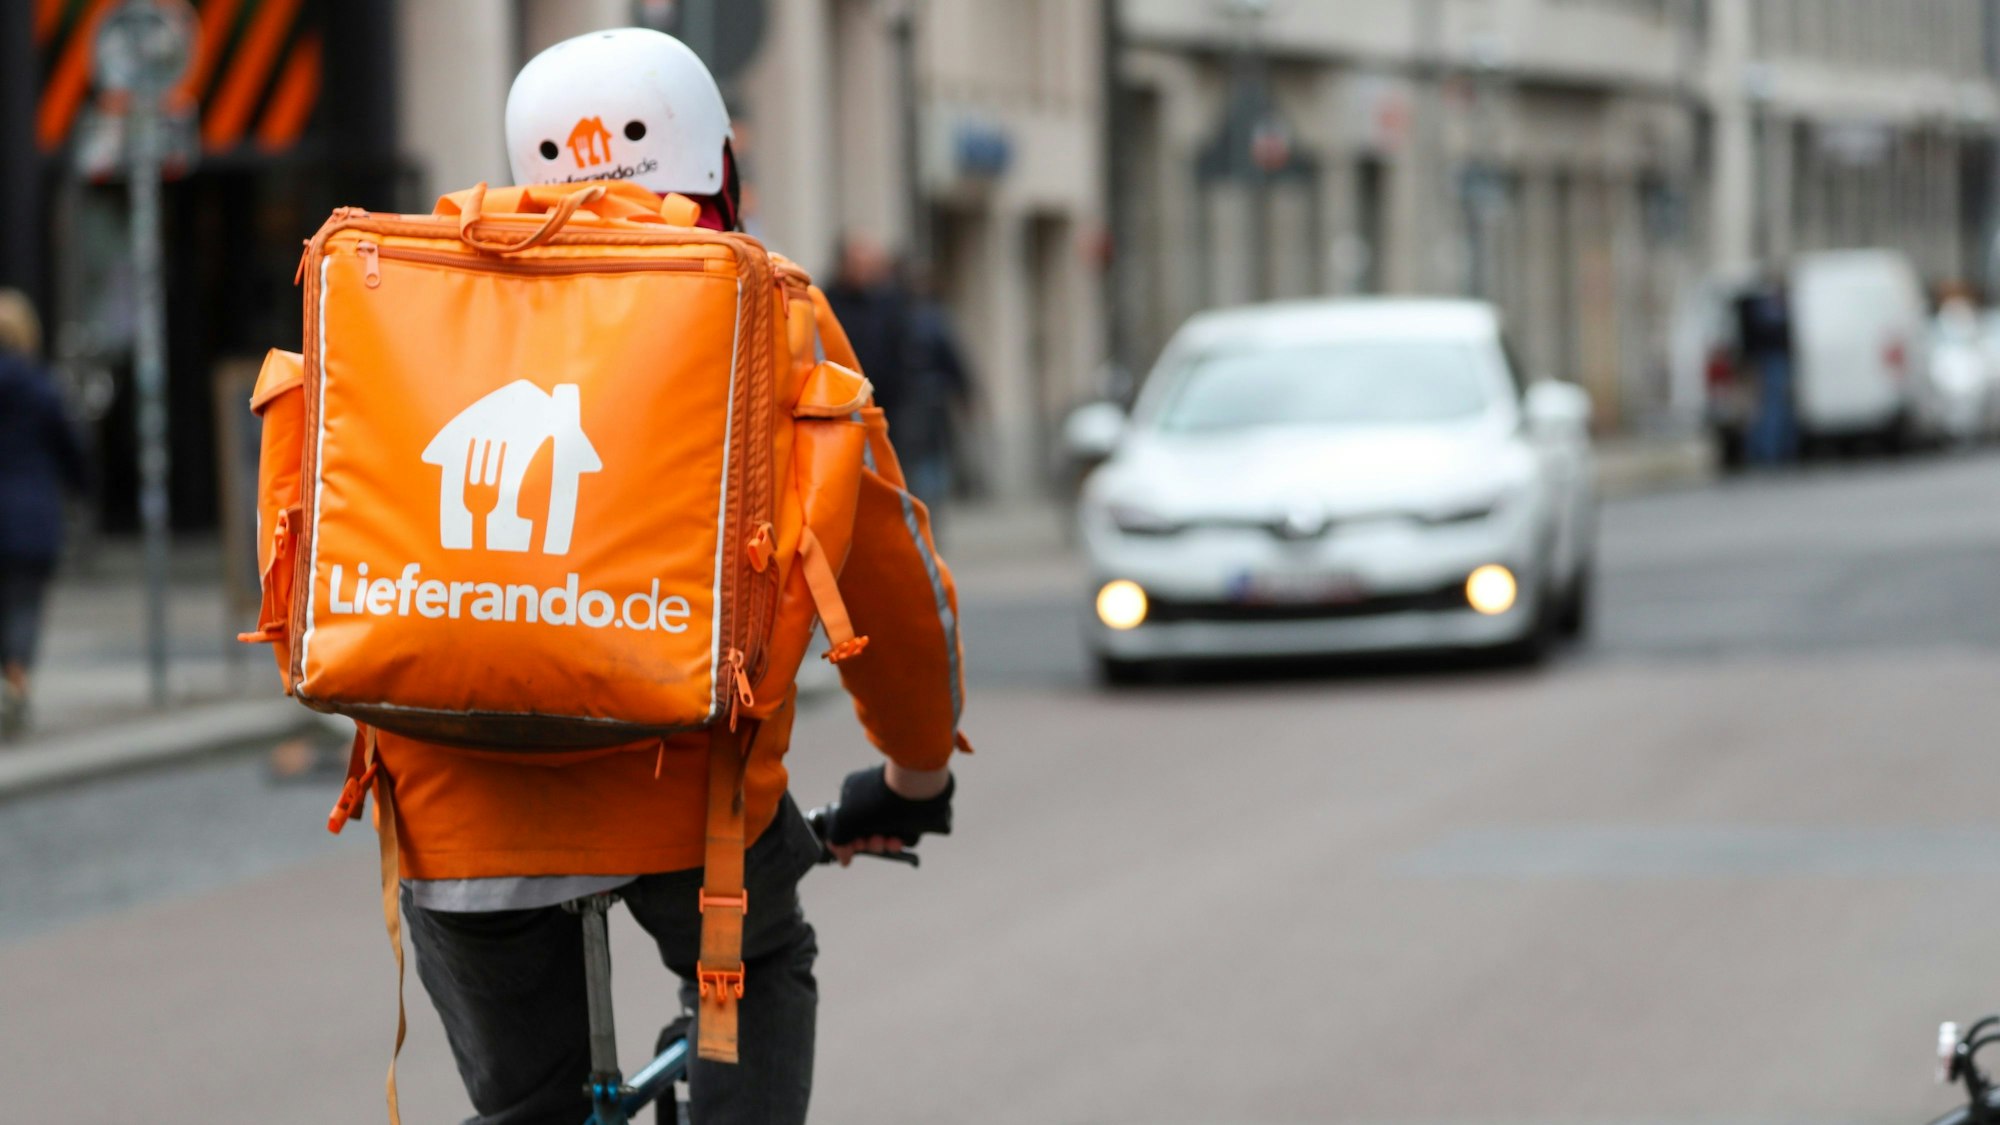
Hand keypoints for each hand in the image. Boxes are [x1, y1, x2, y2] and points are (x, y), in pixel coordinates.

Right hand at [823, 764, 952, 864]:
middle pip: (866, 831)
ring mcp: (892, 805)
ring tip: (888, 842)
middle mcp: (872, 797)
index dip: (849, 840)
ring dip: (883, 844)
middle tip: (873, 843)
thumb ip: (838, 840)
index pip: (846, 822)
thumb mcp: (846, 821)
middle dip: (868, 843)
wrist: (914, 789)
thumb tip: (843, 860)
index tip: (852, 850)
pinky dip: (899, 841)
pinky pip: (902, 834)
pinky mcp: (910, 814)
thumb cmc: (876, 800)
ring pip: (884, 835)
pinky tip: (898, 841)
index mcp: (854, 791)